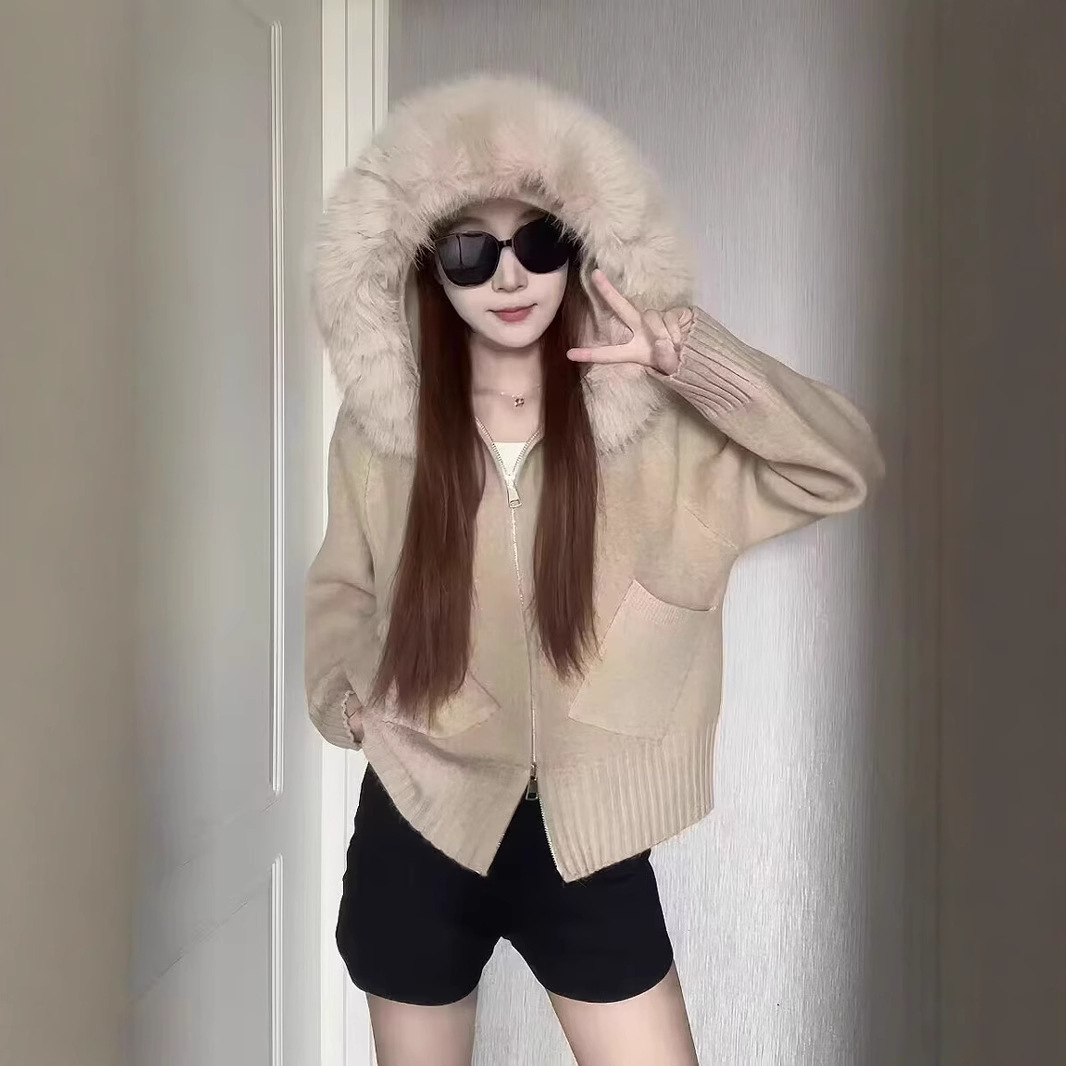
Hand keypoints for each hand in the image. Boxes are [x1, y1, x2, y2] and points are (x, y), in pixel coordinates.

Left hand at [567, 269, 693, 375]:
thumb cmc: (677, 362)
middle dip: (608, 292)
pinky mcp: (673, 312)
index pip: (609, 353)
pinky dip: (675, 331)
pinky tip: (681, 340)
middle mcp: (640, 330)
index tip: (569, 354)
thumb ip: (663, 356)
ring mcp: (655, 319)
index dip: (590, 353)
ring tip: (674, 347)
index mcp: (634, 349)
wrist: (699, 354)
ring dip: (663, 334)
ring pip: (651, 319)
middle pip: (621, 309)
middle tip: (595, 274)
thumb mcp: (668, 367)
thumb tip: (661, 339)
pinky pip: (668, 319)